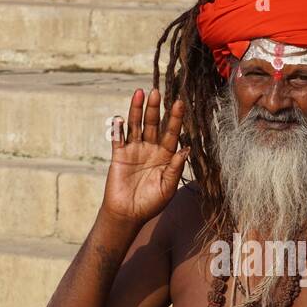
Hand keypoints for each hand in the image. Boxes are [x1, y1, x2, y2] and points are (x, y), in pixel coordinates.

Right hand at [101, 89, 186, 225]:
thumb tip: (187, 148)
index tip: (180, 103)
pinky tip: (121, 118)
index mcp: (166, 156)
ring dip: (137, 110)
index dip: (175, 119)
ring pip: (136, 126)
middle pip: (153, 124)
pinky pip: (119, 139)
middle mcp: (151, 149)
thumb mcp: (168, 187)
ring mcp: (134, 150)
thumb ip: (176, 168)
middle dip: (155, 108)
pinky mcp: (119, 155)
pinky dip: (119, 129)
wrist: (128, 214)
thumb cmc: (151, 203)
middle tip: (158, 92)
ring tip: (140, 93)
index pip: (171, 133)